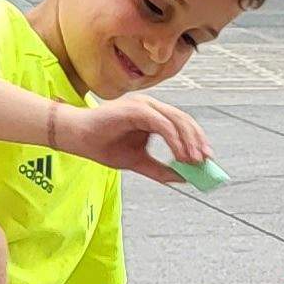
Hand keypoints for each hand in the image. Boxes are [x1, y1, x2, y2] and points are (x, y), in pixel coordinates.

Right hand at [62, 93, 213, 180]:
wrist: (77, 138)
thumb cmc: (102, 145)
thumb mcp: (137, 162)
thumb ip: (160, 169)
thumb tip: (183, 178)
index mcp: (152, 114)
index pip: (181, 123)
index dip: (196, 140)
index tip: (206, 158)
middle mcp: (150, 105)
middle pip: (183, 120)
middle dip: (197, 141)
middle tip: (204, 161)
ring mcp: (143, 104)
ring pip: (176, 120)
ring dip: (187, 141)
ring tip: (193, 161)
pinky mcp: (135, 109)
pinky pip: (161, 123)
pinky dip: (173, 139)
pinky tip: (178, 154)